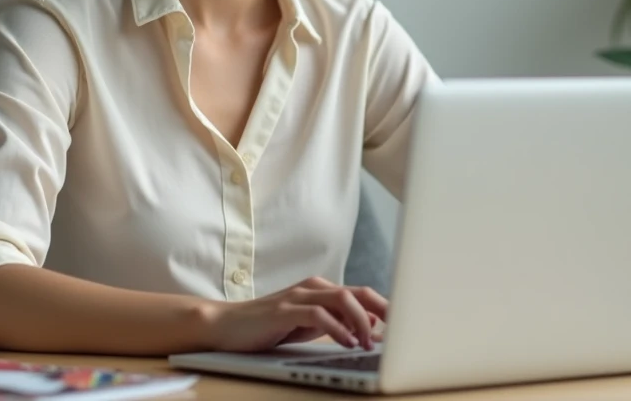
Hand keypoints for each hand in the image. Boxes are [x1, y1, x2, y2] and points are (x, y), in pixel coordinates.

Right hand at [203, 276, 386, 352]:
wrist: (227, 325)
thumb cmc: (269, 327)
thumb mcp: (308, 326)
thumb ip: (336, 325)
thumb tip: (372, 334)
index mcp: (321, 289)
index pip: (361, 293)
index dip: (385, 308)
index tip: (404, 326)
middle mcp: (313, 287)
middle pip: (358, 292)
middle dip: (384, 310)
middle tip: (400, 330)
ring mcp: (298, 296)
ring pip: (343, 298)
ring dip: (362, 321)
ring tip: (369, 343)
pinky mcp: (284, 310)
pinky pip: (318, 315)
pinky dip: (337, 329)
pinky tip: (346, 342)